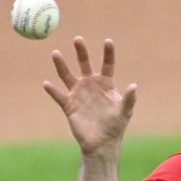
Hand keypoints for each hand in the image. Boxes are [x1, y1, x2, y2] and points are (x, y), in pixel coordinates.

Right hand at [43, 36, 136, 155]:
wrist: (102, 142)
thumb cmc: (116, 126)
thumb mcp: (125, 111)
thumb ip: (129, 98)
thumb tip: (134, 86)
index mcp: (106, 84)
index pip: (107, 64)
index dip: (108, 52)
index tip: (108, 41)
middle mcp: (91, 85)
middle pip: (85, 63)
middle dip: (81, 51)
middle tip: (78, 38)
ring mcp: (78, 94)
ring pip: (67, 75)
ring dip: (61, 65)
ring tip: (56, 52)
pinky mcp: (69, 105)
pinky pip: (58, 96)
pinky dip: (52, 90)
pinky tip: (47, 84)